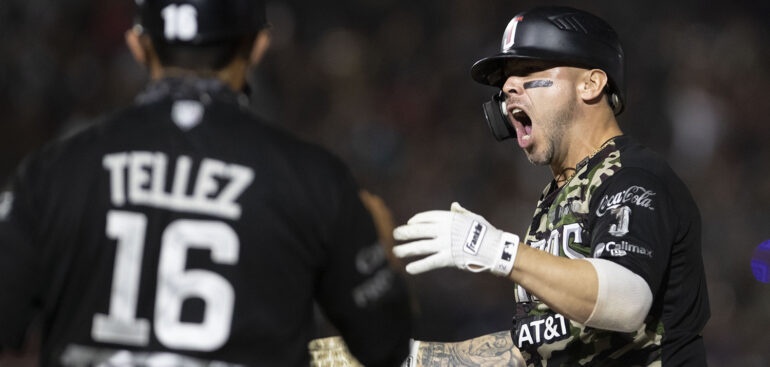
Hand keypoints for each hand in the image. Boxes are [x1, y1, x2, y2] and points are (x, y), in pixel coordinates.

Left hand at [392, 202, 519, 275]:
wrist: (495, 248)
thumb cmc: (486, 232)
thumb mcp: (473, 217)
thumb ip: (460, 212)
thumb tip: (454, 205)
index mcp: (449, 218)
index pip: (427, 217)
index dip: (416, 220)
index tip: (410, 223)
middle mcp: (444, 230)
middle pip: (419, 230)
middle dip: (405, 232)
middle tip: (395, 234)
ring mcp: (445, 244)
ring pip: (420, 247)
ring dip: (406, 249)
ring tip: (395, 251)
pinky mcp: (448, 258)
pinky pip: (430, 262)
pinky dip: (419, 266)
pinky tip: (409, 268)